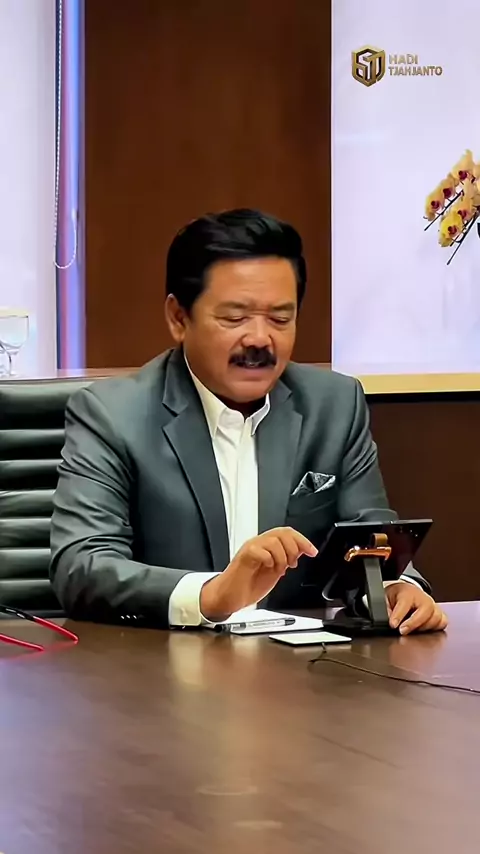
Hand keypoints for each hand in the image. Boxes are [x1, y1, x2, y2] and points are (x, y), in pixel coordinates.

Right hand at [200, 527, 317, 621]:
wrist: (230, 597)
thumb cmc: (248, 586)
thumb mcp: (275, 572)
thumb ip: (286, 560)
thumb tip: (301, 551)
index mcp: (267, 546)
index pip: (287, 533)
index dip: (303, 541)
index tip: (312, 551)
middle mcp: (259, 544)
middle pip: (282, 533)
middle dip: (294, 548)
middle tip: (292, 563)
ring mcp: (251, 548)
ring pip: (273, 541)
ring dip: (282, 557)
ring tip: (279, 569)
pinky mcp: (244, 556)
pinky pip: (260, 550)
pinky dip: (269, 560)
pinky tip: (268, 568)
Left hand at [385, 582, 447, 634]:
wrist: (406, 592)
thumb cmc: (397, 596)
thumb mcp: (385, 598)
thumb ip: (384, 609)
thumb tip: (383, 620)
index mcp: (408, 592)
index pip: (405, 603)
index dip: (398, 615)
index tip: (393, 625)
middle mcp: (423, 598)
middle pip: (426, 610)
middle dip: (414, 623)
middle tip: (402, 631)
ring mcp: (433, 605)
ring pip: (436, 618)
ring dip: (424, 627)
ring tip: (412, 630)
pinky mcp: (439, 613)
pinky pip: (442, 622)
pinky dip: (435, 628)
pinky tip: (424, 630)